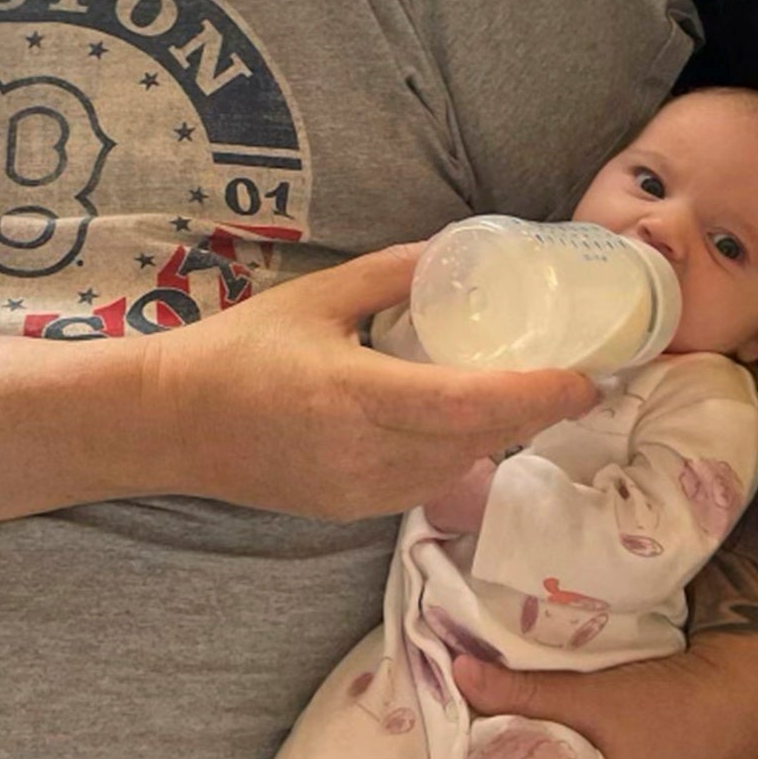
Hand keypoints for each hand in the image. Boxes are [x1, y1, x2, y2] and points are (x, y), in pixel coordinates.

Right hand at [147, 244, 597, 523]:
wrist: (171, 423)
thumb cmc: (238, 350)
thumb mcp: (316, 297)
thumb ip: (390, 273)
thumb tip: (456, 247)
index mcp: (358, 396)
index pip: (472, 405)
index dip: (538, 395)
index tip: (585, 376)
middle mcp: (366, 454)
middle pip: (479, 441)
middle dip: (534, 414)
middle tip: (572, 376)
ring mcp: (359, 491)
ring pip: (458, 469)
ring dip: (497, 436)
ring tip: (524, 394)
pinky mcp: (350, 511)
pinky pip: (425, 485)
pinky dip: (457, 456)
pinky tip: (461, 425)